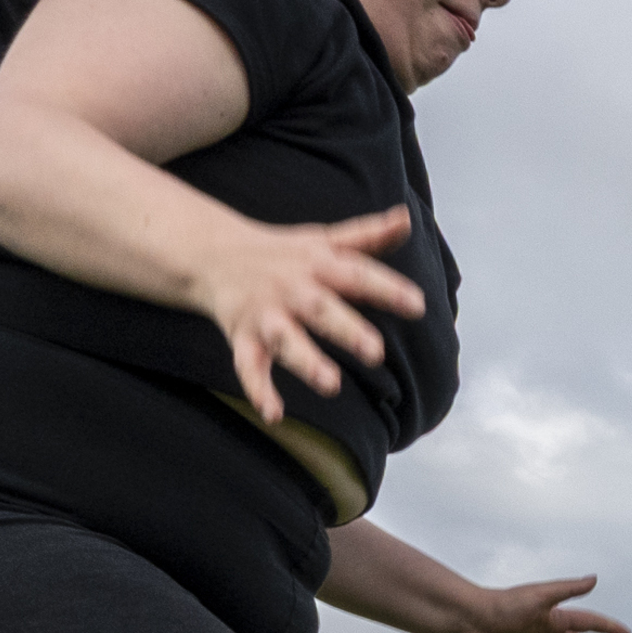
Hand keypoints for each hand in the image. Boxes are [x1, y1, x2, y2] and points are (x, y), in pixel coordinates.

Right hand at [190, 204, 421, 421]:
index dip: (387, 289)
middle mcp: (292, 290)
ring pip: (285, 340)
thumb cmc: (285, 252)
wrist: (213, 253)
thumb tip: (405, 217)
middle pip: (322, 310)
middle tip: (376, 352)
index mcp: (318, 265)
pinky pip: (249, 366)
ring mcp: (266, 315)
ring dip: (306, 362)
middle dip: (347, 330)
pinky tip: (274, 415)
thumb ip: (368, 235)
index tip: (417, 305)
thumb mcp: (325, 239)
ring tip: (330, 384)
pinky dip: (258, 390)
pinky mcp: (243, 337)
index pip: (357, 275)